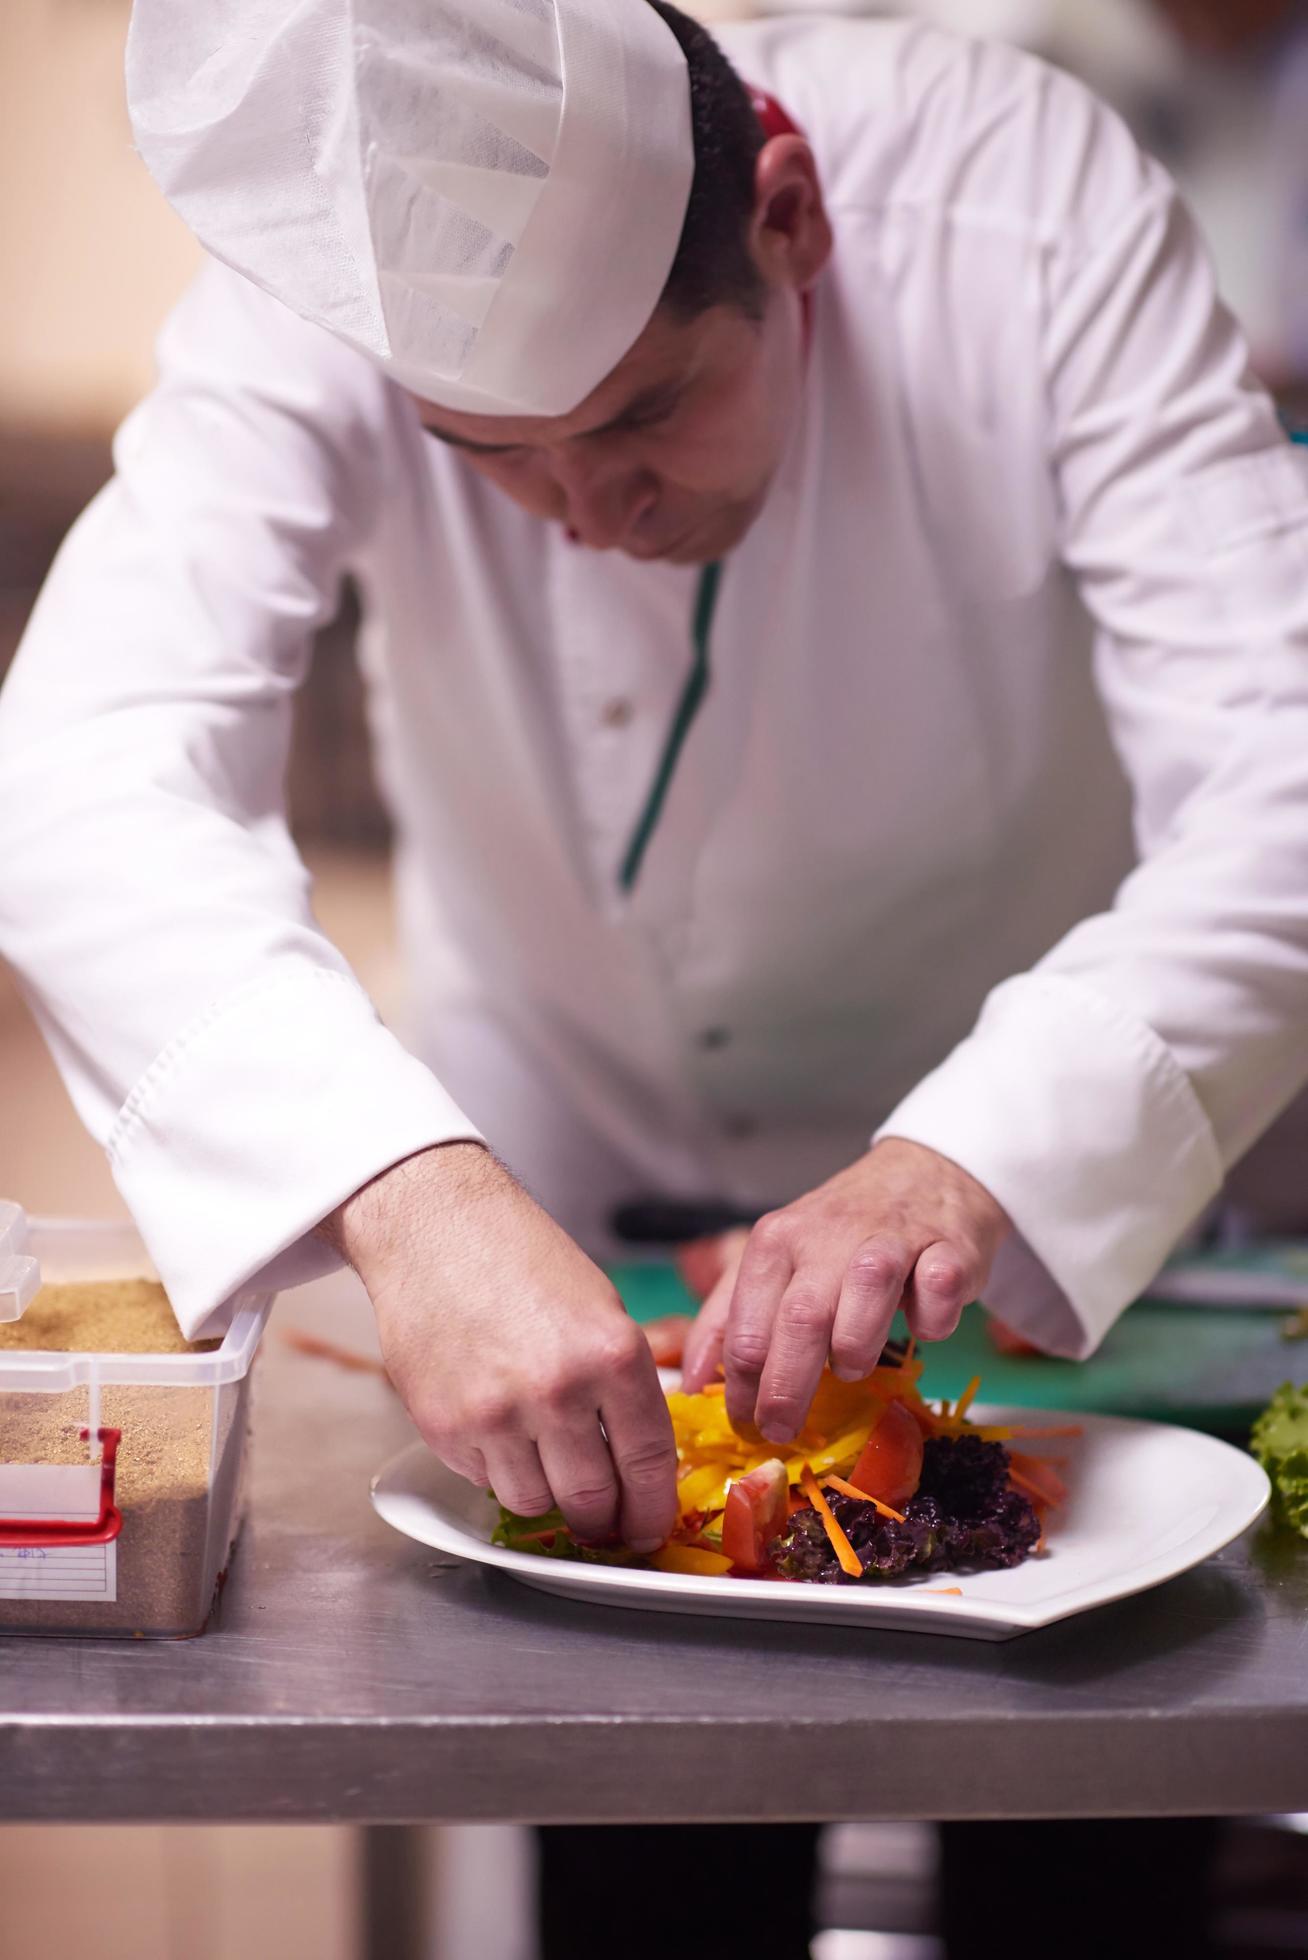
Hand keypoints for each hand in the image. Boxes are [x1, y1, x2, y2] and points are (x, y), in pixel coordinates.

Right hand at [321, 1143, 677, 1550]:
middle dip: (601, 1519)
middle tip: (602, 1518)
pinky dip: (496, 1468)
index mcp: (613, 1355)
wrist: (435, 1228)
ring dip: (545, 1494)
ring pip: (534, 1503)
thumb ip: (621, 1384)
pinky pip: (483, 1480)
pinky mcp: (444, 1427)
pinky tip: (497, 1427)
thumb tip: (637, 1458)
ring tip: (542, 1459)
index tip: (649, 1529)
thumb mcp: (601, 1309)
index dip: (652, 1510)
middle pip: (591, 1500)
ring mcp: (496, 1415)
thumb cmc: (522, 1259)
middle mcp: (558, 1391)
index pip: (647, 1463)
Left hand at [680, 1139, 1008, 1441]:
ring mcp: (892, 1238)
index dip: (740, 1389)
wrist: (924, 1174)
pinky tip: (922, 1326)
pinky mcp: (948, 1247)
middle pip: (799, 1319)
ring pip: (867, 1291)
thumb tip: (692, 1383)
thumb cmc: (842, 1236)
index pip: (747, 1327)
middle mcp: (828, 1236)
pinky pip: (939, 1287)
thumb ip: (729, 1318)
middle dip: (785, 1389)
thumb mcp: (775, 1262)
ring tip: (852, 1368)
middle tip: (783, 1430)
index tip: (745, 1426)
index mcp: (776, 1242)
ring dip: (857, 1346)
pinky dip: (932, 1317)